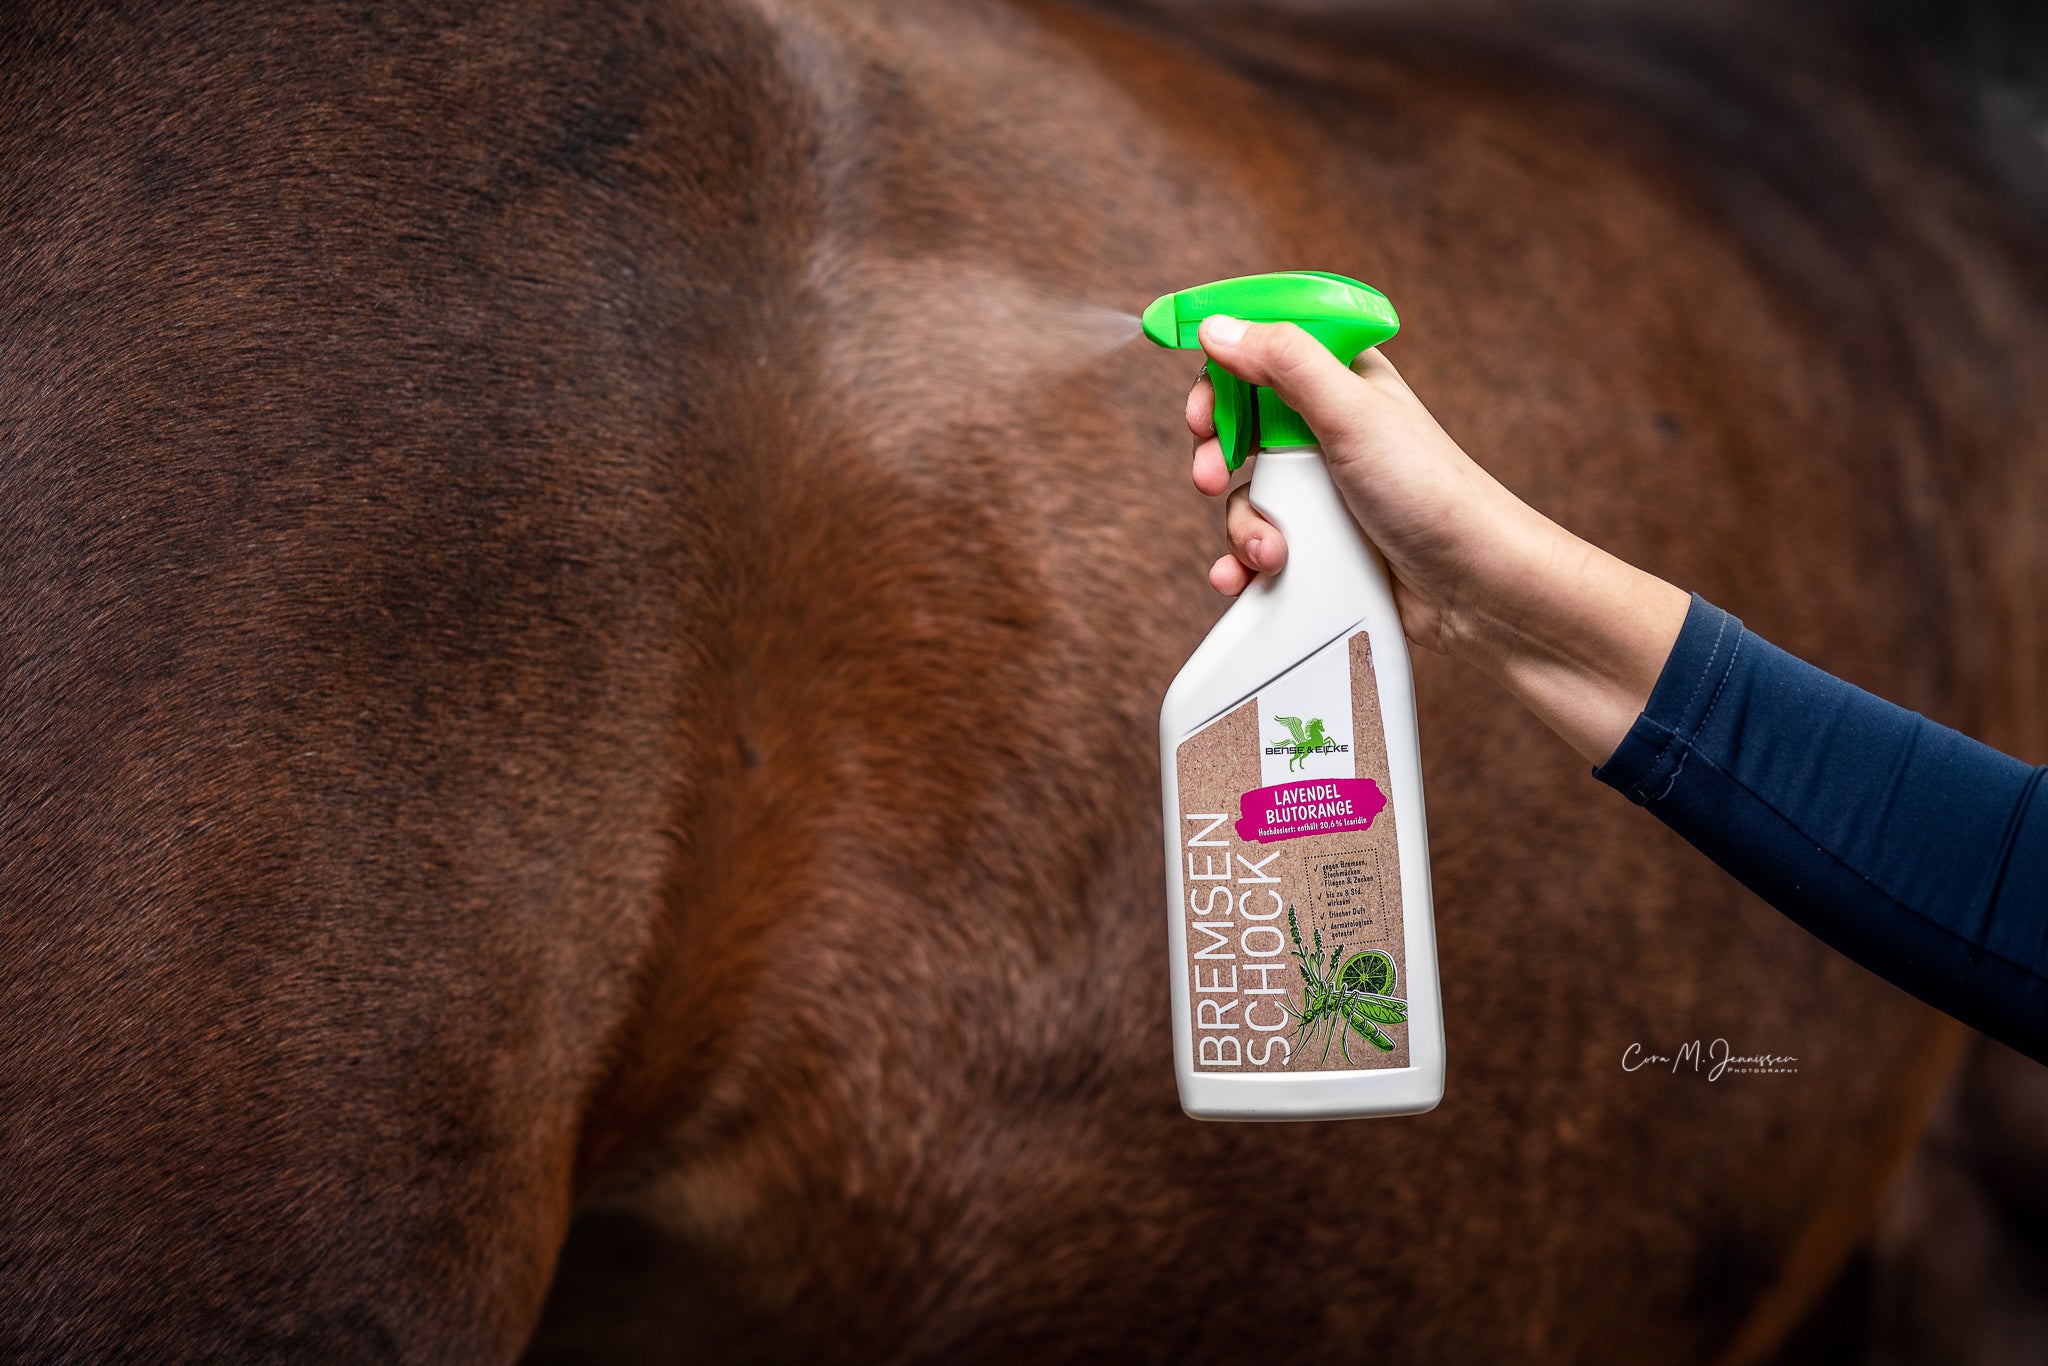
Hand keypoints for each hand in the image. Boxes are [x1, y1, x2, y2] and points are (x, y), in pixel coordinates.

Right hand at [1186, 315, 1689, 763]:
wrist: (1474, 588)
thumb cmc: (1430, 492)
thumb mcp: (1352, 413)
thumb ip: (1283, 362)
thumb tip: (1218, 327)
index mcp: (1339, 381)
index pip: (1260, 354)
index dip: (1221, 375)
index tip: (1202, 408)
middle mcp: (1328, 431)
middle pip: (1239, 425)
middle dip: (1215, 453)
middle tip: (1212, 474)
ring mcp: (1322, 491)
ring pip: (1245, 492)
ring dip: (1241, 523)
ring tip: (1268, 549)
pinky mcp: (1318, 544)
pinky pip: (1256, 544)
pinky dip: (1243, 561)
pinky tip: (1246, 577)